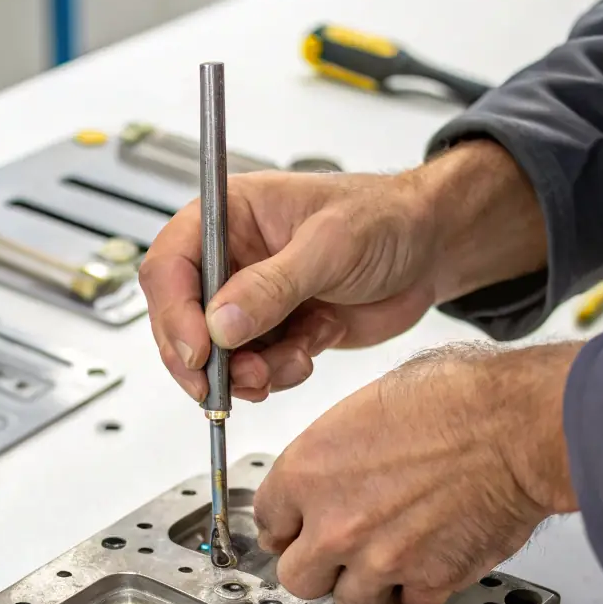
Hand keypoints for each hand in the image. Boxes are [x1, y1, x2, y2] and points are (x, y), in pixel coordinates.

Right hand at [139, 141, 546, 402]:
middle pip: (181, 319)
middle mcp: (232, 260)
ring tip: (286, 365)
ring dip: (247, 374)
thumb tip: (221, 324)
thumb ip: (272, 287)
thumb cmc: (386, 219)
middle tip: (227, 385)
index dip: (174, 313)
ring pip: (218, 355)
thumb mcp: (329, 245)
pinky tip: (308, 353)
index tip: (197, 351)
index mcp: (228, 218)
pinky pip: (255, 370)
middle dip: (204, 359)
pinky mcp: (276, 333)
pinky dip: (277, 375)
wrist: (432, 250)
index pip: (171, 266)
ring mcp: (252, 300)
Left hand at [253, 343, 580, 603]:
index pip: (268, 521)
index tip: (300, 529)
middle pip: (296, 577)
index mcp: (308, 472)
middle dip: (319, 568)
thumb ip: (334, 453)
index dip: (288, 526)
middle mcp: (334, 523)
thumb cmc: (458, 400)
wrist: (519, 426)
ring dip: (369, 589)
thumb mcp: (369, 405)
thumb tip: (332, 471)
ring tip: (391, 565)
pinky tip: (431, 567)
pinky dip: (421, 593)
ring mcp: (378, 559)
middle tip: (342, 554)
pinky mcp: (426, 581)